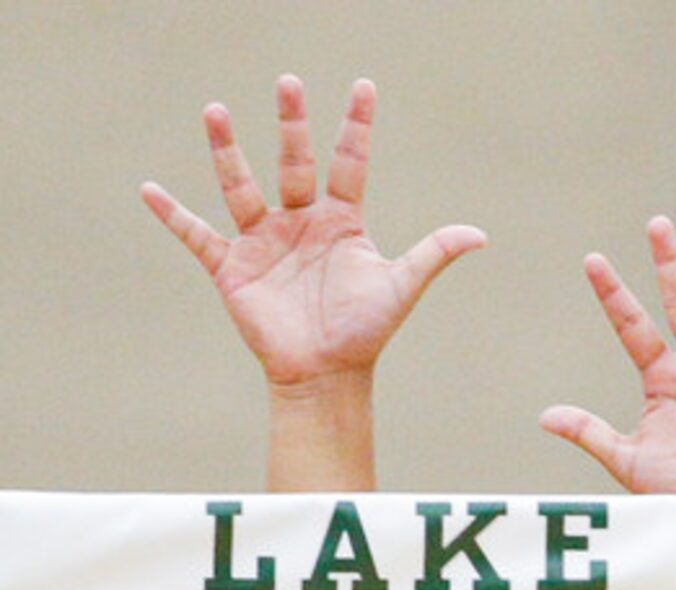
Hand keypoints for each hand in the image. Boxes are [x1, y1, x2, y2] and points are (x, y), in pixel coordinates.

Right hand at [140, 76, 483, 389]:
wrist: (327, 375)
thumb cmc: (365, 331)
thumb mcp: (400, 287)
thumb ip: (433, 255)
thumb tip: (479, 235)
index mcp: (340, 221)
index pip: (348, 161)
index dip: (356, 126)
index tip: (363, 86)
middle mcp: (300, 222)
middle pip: (294, 160)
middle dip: (292, 122)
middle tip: (288, 80)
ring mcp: (263, 240)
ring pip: (242, 184)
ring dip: (227, 150)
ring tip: (214, 110)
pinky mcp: (232, 266)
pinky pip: (196, 234)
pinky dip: (172, 214)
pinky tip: (149, 189)